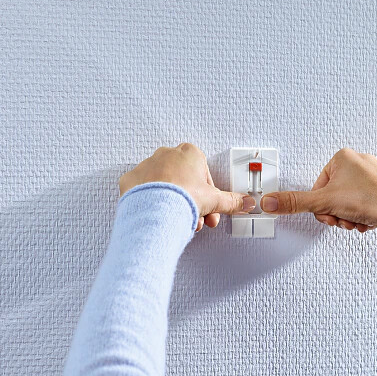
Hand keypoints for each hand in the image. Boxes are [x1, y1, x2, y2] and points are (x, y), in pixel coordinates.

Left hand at [119, 143, 255, 231]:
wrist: (155, 208)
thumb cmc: (182, 197)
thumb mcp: (215, 200)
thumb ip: (231, 201)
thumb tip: (245, 202)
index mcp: (189, 153)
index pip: (203, 174)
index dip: (208, 195)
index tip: (209, 208)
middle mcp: (167, 155)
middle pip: (184, 181)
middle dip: (191, 202)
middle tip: (196, 219)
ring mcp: (147, 165)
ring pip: (164, 186)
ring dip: (173, 203)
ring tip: (178, 222)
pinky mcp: (131, 179)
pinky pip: (144, 191)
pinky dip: (151, 202)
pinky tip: (158, 214)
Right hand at [259, 148, 376, 235]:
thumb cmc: (370, 200)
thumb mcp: (323, 202)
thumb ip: (294, 203)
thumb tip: (269, 202)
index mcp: (342, 157)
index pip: (317, 186)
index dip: (320, 205)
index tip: (329, 210)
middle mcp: (358, 162)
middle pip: (331, 196)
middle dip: (335, 212)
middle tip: (343, 216)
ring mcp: (372, 176)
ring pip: (346, 202)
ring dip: (347, 216)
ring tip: (356, 218)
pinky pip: (361, 205)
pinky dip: (360, 216)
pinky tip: (366, 219)